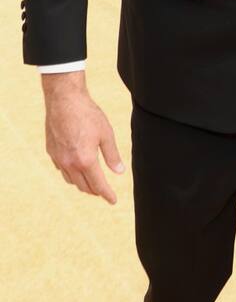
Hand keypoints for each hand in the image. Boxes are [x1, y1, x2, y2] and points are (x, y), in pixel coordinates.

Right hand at [42, 72, 124, 204]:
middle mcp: (70, 164)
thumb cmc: (88, 115)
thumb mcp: (106, 134)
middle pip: (83, 186)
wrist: (64, 101)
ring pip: (71, 180)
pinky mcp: (51, 152)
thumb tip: (119, 172)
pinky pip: (61, 170)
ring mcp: (58, 159)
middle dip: (95, 191)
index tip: (113, 200)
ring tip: (91, 182)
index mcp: (86, 160)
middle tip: (104, 192)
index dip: (107, 194)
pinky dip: (70, 173)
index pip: (98, 185)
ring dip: (82, 184)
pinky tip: (76, 168)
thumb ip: (112, 155)